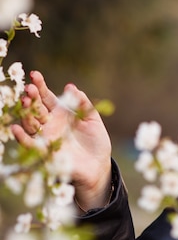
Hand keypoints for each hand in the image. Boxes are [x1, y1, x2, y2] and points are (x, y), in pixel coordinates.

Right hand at [11, 70, 112, 210]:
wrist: (98, 165)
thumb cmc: (95, 142)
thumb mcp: (93, 119)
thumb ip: (84, 103)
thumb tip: (71, 87)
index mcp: (61, 114)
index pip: (47, 98)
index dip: (41, 87)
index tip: (34, 74)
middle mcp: (50, 124)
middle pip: (37, 108)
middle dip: (32, 97)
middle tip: (29, 88)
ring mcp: (46, 137)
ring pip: (31, 123)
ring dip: (26, 112)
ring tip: (25, 101)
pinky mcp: (45, 152)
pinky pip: (30, 144)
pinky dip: (22, 136)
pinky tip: (15, 127)